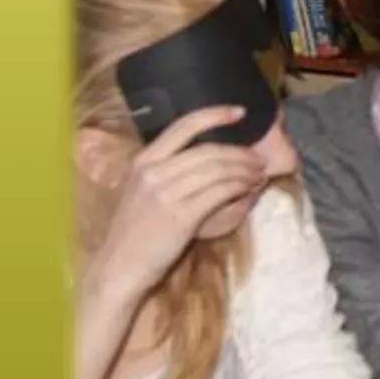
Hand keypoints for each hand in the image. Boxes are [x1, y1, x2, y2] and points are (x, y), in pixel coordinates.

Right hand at [88, 107, 264, 300]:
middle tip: (259, 160)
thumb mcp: (145, 192)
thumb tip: (215, 160)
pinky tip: (248, 191)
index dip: (215, 115)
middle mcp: (153, 172)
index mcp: (143, 161)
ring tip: (258, 175)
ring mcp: (165, 193)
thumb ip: (172, 172)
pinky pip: (220, 193)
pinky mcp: (180, 215)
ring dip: (244, 171)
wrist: (120, 266)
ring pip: (219, 170)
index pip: (183, 126)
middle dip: (241, 153)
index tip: (240, 112)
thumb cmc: (136, 230)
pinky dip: (239, 189)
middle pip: (209, 150)